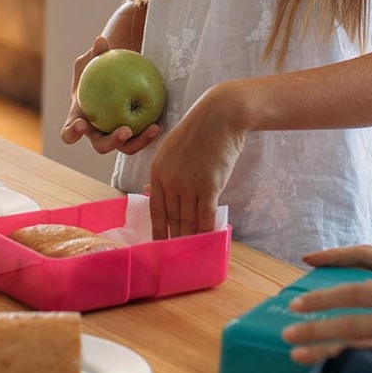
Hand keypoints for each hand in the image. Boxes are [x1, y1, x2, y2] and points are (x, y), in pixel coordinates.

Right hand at [60, 36, 161, 155]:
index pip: (70, 132)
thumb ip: (96, 52)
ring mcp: (115, 135)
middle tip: (125, 131)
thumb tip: (101, 41)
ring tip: (151, 129)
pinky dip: (148, 134)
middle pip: (101, 145)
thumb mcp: (96, 58)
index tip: (81, 124)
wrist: (118, 74)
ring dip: (137, 142)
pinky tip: (158, 124)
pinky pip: (140, 138)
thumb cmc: (101, 66)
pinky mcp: (133, 134)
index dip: (72, 133)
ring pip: (124, 147)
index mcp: (80, 119)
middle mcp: (97, 132)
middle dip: (111, 142)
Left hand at [148, 81, 248, 239]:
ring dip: (191, 239)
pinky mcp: (209, 187)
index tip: (160, 246)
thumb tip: (151, 193)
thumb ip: (165, 173)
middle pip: (172, 219)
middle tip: (177, 257)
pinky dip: (207, 231)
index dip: (158, 231)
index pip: (156, 210)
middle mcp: (170, 181)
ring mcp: (189, 185)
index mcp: (157, 171)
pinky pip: (206, 217)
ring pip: (188, 221)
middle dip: (175, 239)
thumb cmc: (198, 131)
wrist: (220, 115)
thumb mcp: (171, 149)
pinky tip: (207, 242)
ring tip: (192, 254)